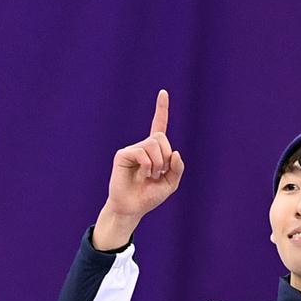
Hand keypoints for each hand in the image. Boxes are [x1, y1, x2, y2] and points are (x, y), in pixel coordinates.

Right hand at [103, 89, 184, 219]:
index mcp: (155, 150)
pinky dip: (147, 166)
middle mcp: (143, 146)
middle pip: (161, 137)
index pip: (159, 125)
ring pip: (153, 144)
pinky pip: (141, 153)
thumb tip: (175, 152)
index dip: (162, 109)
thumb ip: (177, 168)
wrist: (133, 207)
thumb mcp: (171, 183)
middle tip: (159, 172)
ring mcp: (132, 149)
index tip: (163, 92)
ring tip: (150, 175)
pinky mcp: (122, 155)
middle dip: (165, 157)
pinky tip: (142, 175)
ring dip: (157, 164)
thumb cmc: (150, 195)